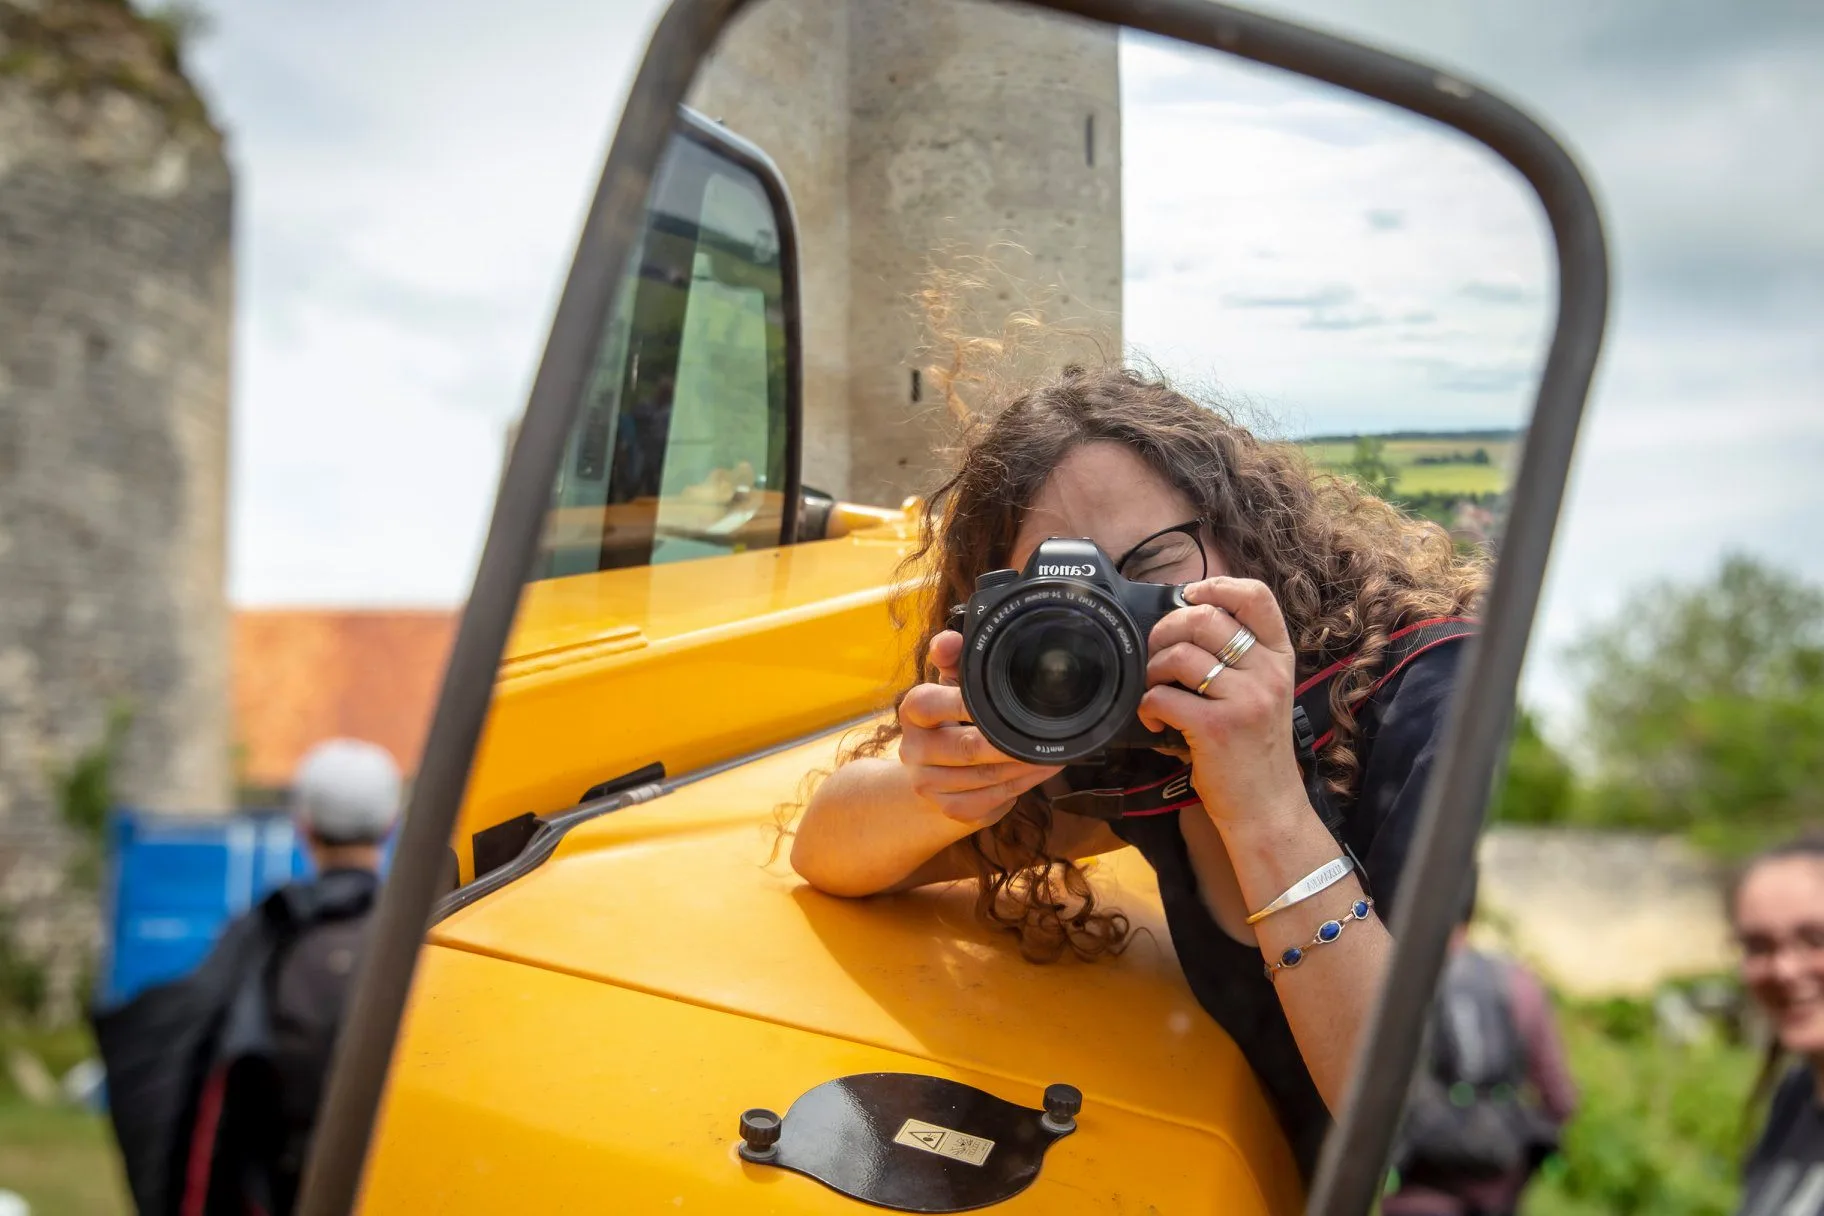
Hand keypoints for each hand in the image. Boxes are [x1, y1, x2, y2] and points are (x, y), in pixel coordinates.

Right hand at [897, 630, 1062, 827]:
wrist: (929, 771)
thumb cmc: (949, 717)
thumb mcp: (949, 685)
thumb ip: (953, 658)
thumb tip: (950, 639)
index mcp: (912, 712)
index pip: (929, 704)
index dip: (962, 703)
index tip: (1001, 703)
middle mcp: (913, 750)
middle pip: (965, 748)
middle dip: (1009, 744)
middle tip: (1044, 735)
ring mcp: (928, 784)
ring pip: (985, 778)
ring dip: (1023, 767)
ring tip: (1051, 754)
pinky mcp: (948, 809)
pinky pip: (990, 800)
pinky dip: (1019, 787)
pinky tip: (1036, 773)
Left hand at [1137, 578, 1309, 828]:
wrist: (1267, 806)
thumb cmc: (1254, 748)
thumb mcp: (1264, 692)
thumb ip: (1240, 656)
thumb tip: (1185, 617)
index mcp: (1279, 657)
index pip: (1256, 596)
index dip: (1216, 586)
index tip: (1189, 597)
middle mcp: (1267, 673)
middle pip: (1205, 619)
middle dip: (1166, 630)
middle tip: (1156, 654)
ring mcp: (1245, 699)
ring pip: (1179, 655)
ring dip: (1152, 670)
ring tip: (1154, 690)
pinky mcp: (1217, 727)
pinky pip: (1162, 696)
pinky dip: (1147, 707)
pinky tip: (1157, 723)